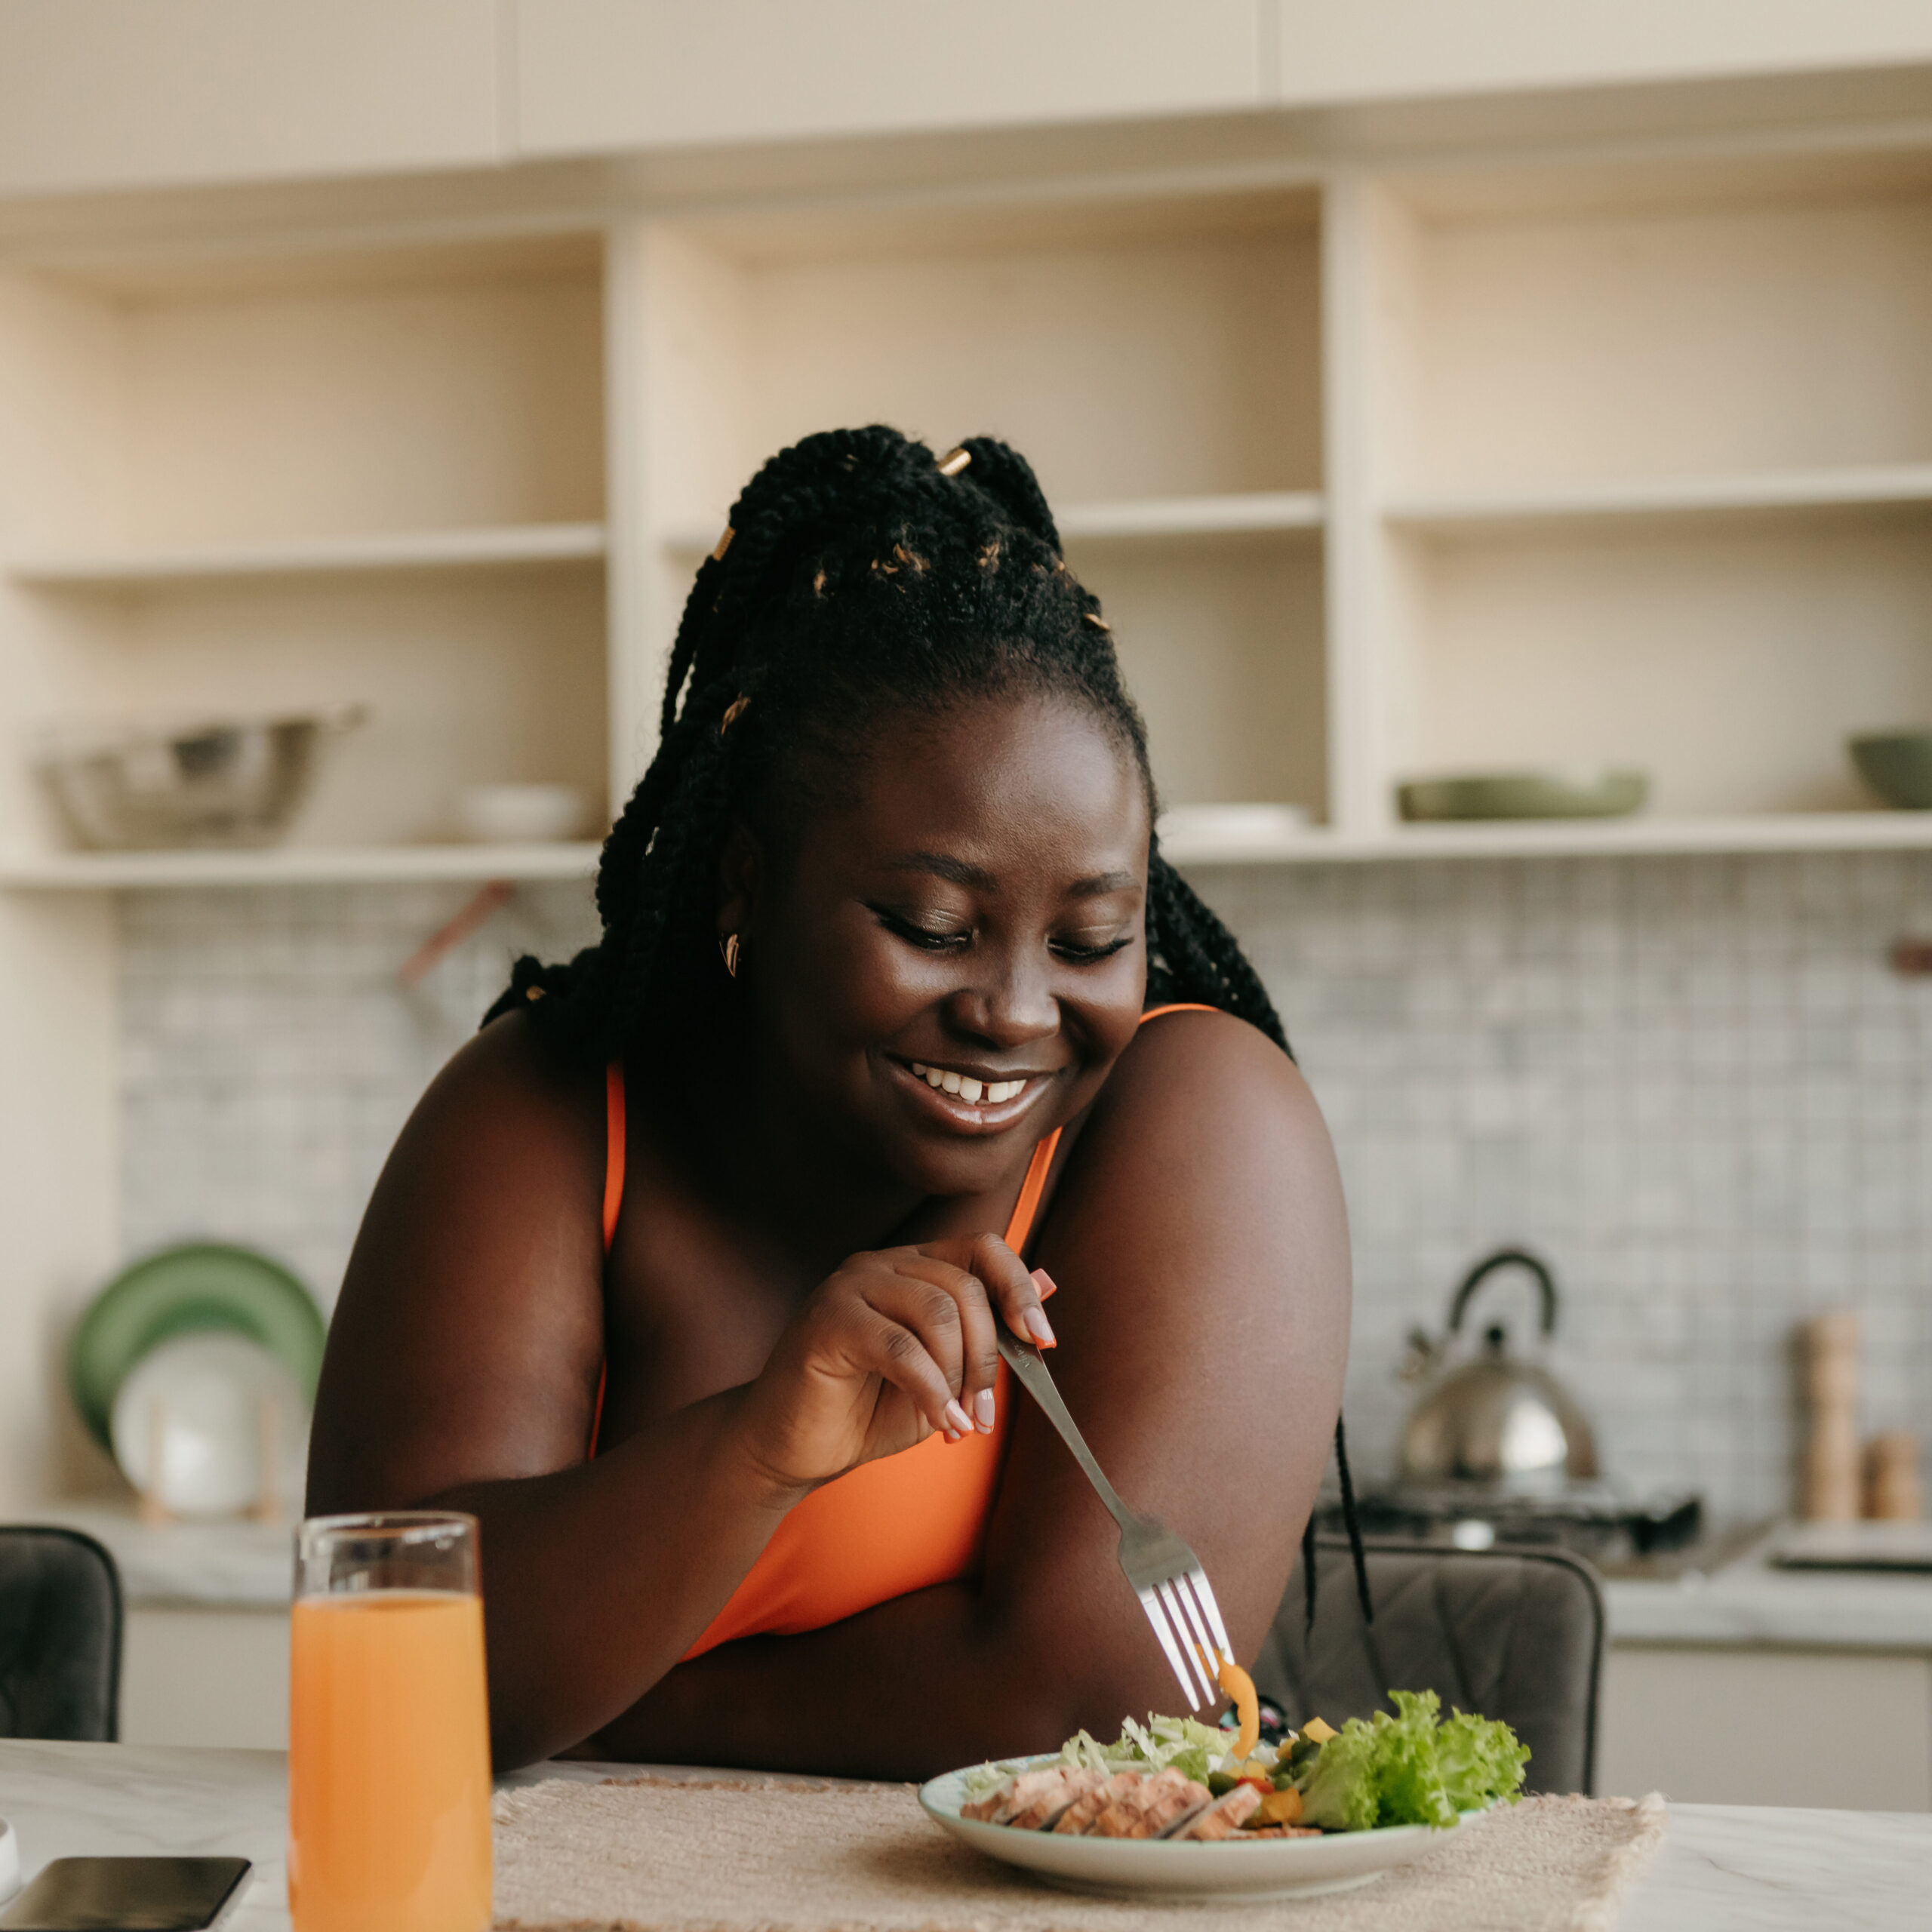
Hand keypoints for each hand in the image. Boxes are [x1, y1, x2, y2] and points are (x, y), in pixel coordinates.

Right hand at [733, 1233, 1056, 1493]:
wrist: (793, 1449)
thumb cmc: (867, 1411)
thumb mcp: (945, 1375)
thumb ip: (988, 1330)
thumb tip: (1049, 1280)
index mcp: (912, 1267)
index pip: (983, 1248)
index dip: (1019, 1289)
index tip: (1044, 1340)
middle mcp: (881, 1264)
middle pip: (965, 1288)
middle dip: (988, 1357)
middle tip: (983, 1414)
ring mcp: (850, 1285)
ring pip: (938, 1313)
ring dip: (960, 1377)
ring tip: (959, 1424)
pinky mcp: (827, 1319)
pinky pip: (901, 1348)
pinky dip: (932, 1391)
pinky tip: (942, 1423)